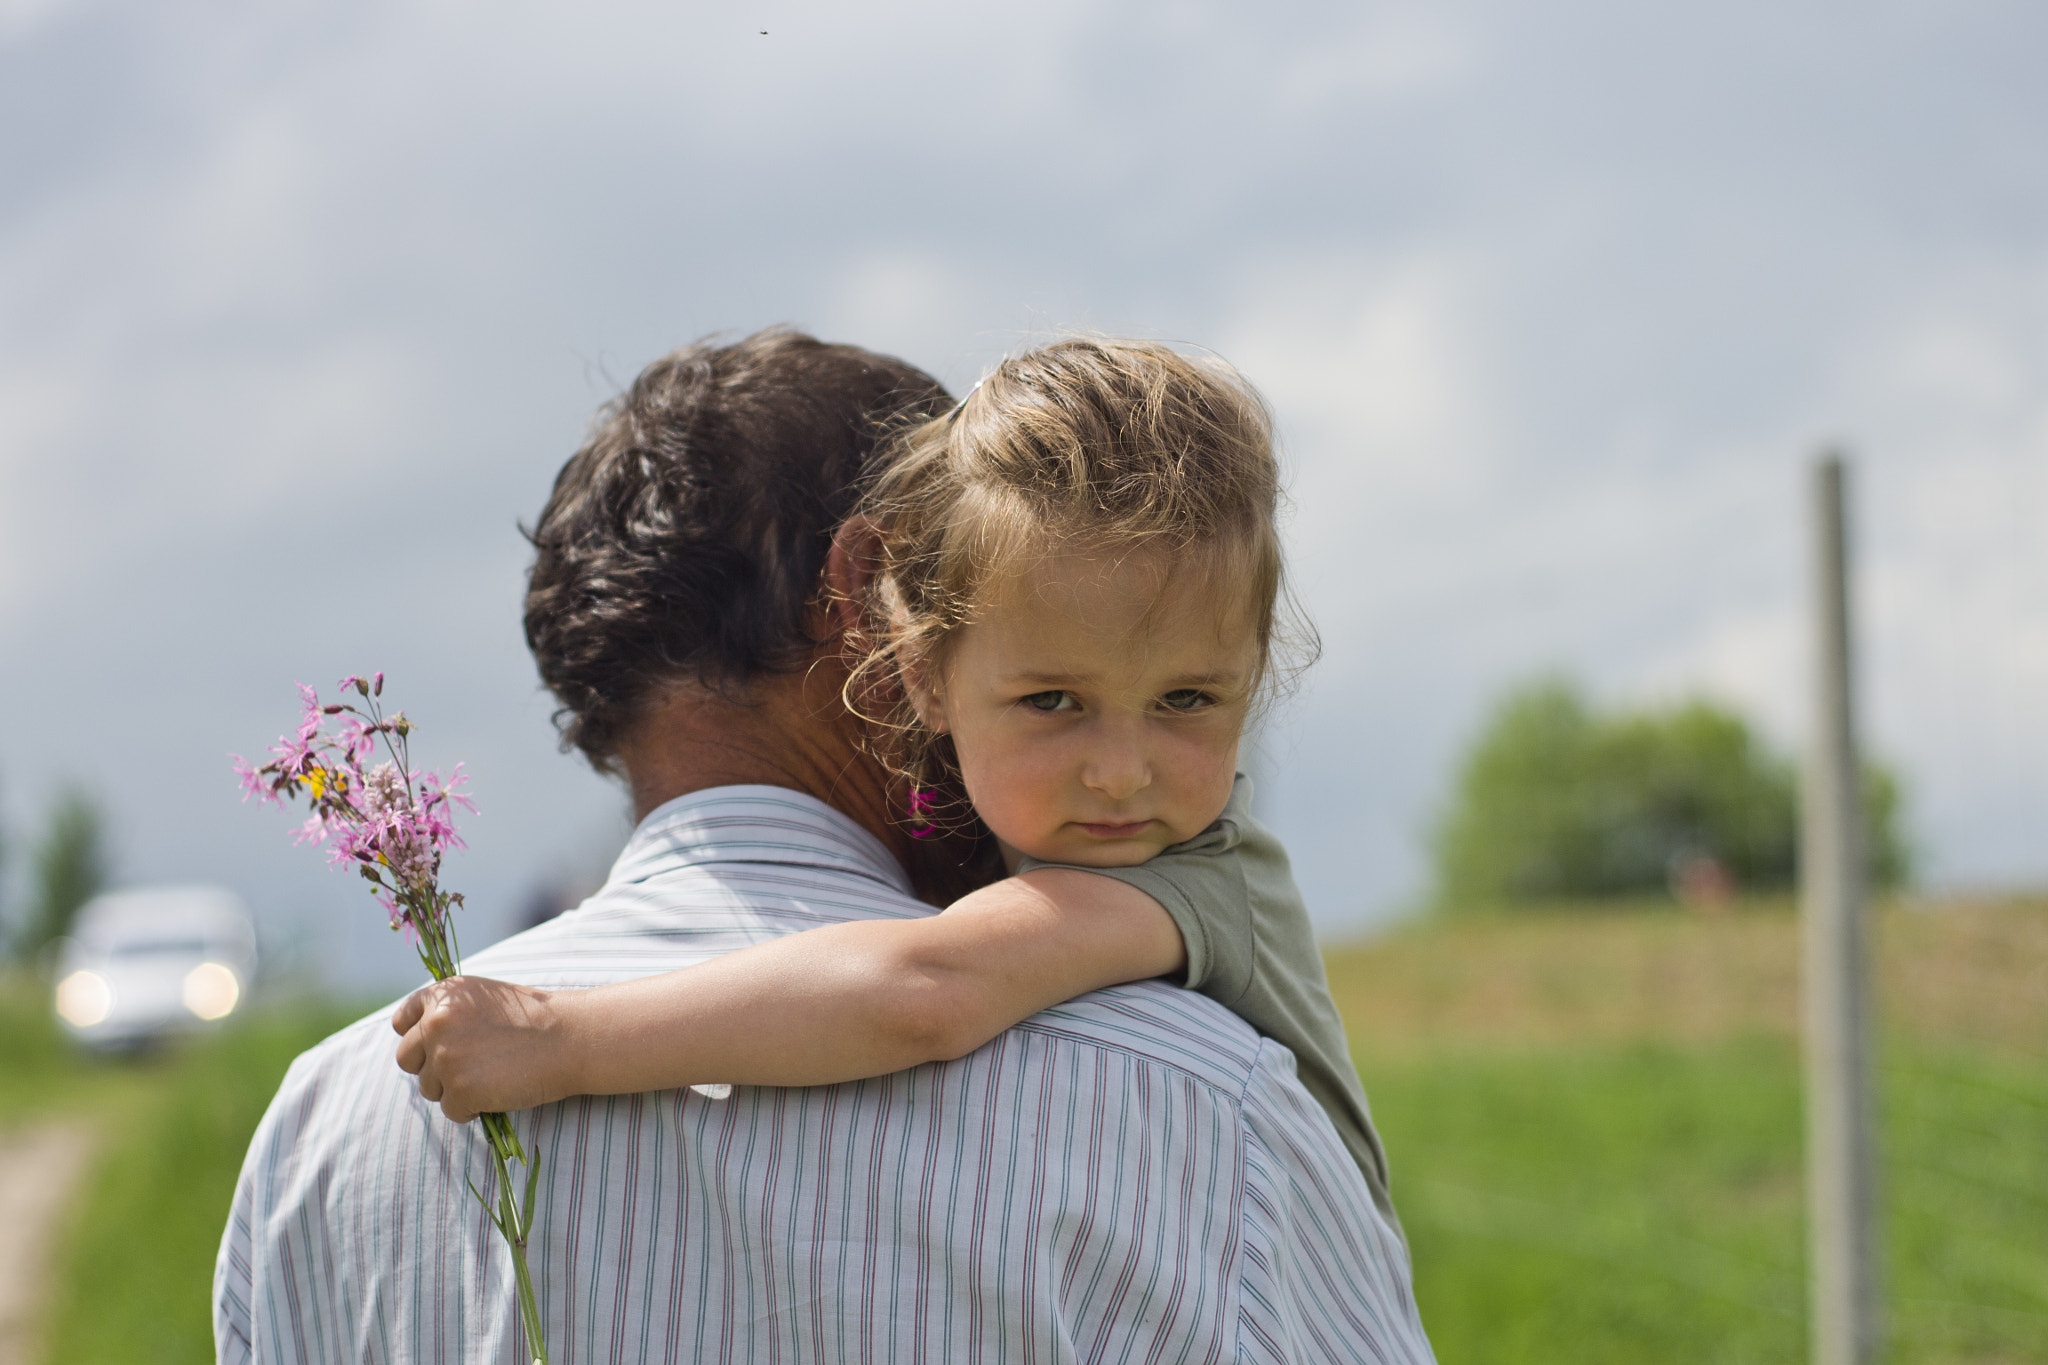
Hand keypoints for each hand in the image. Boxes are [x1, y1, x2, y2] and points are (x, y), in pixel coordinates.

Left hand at [392, 976, 567, 1122]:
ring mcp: (446, 1057)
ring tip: (491, 1076)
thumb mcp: (484, 999)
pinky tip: (498, 1092)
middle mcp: (436, 1023)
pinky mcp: (460, 1089)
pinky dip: (472, 1109)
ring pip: (430, 1088)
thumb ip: (449, 1012)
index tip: (437, 1047)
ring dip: (455, 1089)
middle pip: (408, 1059)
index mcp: (442, 995)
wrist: (568, 1038)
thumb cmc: (533, 1019)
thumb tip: (419, 1039)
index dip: (417, 1038)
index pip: (402, 1022)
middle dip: (432, 1068)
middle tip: (468, 1068)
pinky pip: (452, 1111)